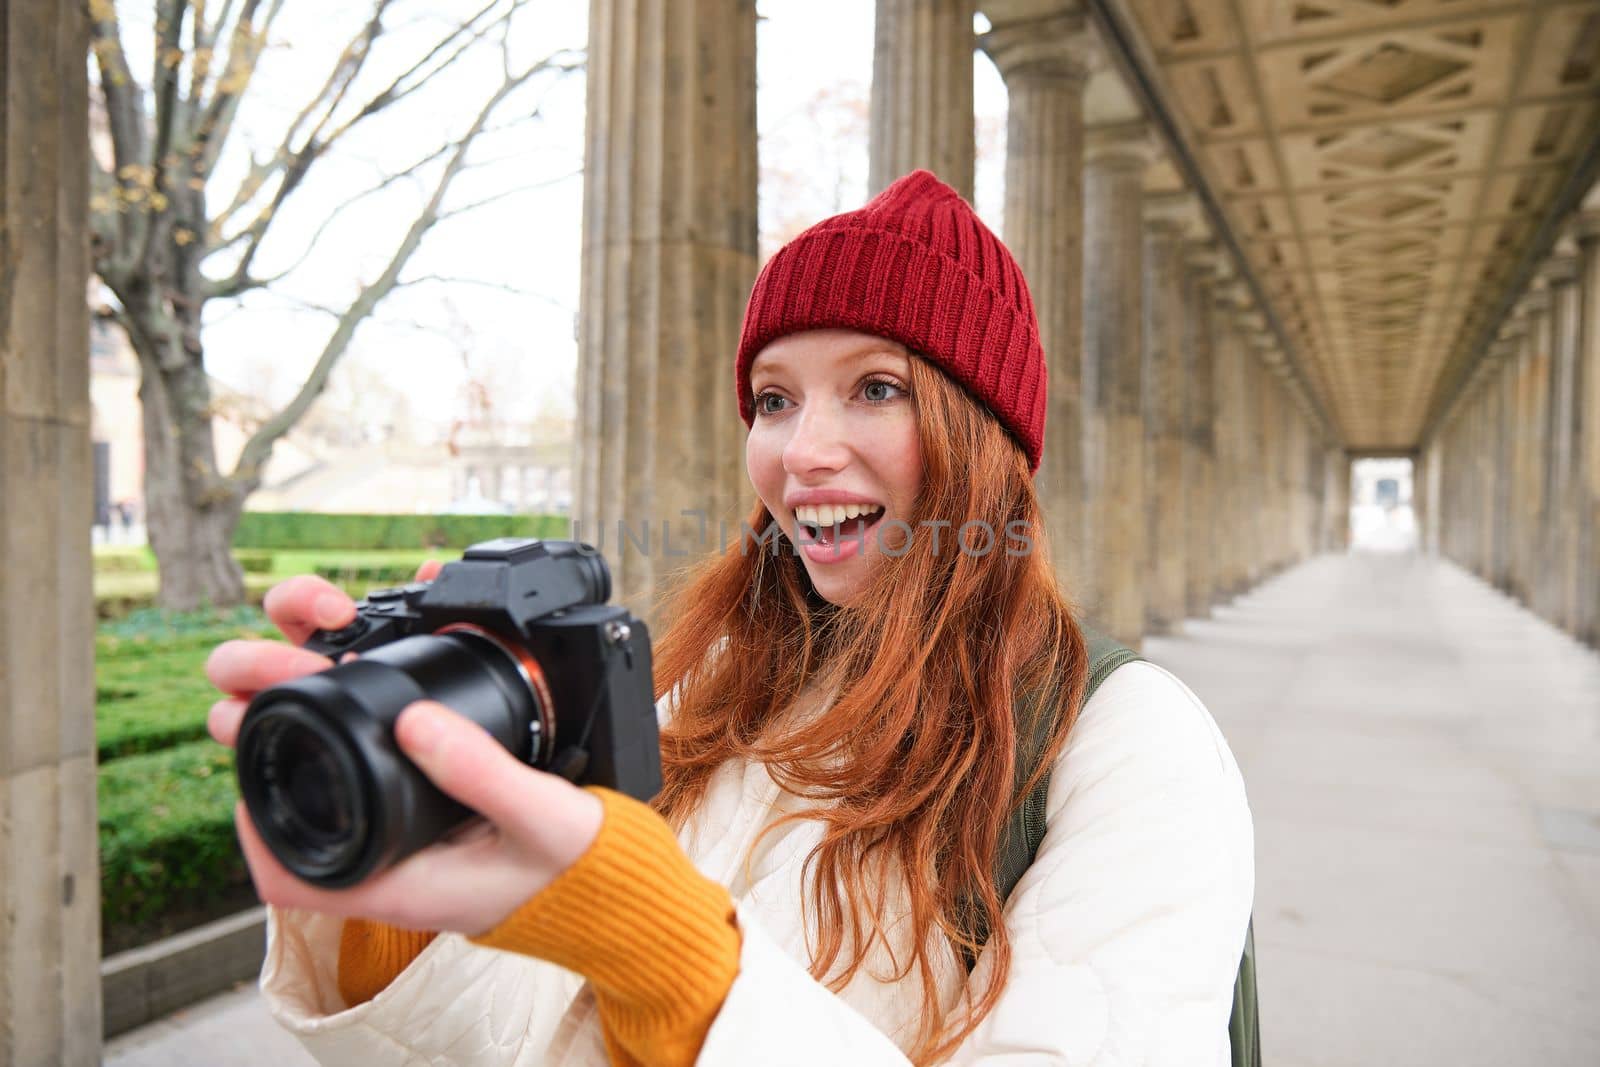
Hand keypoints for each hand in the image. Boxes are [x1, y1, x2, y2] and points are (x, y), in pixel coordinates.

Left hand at [205, 563, 603, 936]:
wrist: (619, 871)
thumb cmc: (576, 866)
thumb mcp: (543, 820)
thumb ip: (482, 775)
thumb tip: (413, 717)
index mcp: (396, 877)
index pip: (288, 871)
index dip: (255, 819)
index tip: (262, 753)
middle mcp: (385, 840)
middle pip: (291, 787)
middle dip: (266, 713)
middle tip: (295, 660)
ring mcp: (404, 801)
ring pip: (326, 736)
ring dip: (311, 673)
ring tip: (332, 612)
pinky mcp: (433, 771)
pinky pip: (382, 718)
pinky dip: (375, 658)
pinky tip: (395, 609)